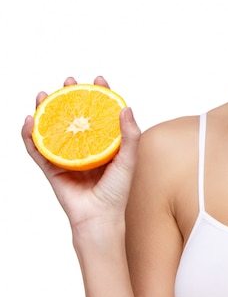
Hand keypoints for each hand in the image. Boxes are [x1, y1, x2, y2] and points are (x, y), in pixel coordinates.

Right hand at [22, 76, 140, 232]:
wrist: (99, 217)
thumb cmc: (117, 191)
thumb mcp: (128, 160)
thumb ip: (130, 135)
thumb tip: (126, 107)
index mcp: (104, 143)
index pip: (100, 113)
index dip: (98, 95)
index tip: (99, 79)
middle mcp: (84, 147)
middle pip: (74, 115)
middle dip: (69, 96)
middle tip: (69, 81)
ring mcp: (66, 156)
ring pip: (52, 128)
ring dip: (45, 109)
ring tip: (44, 94)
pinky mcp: (51, 168)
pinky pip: (37, 149)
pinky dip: (29, 135)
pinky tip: (28, 121)